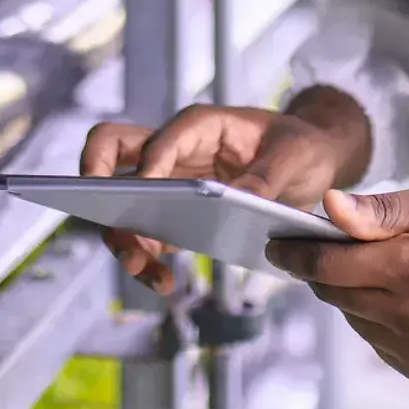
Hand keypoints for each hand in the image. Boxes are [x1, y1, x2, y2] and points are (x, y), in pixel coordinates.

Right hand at [80, 89, 370, 293]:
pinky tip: (164, 282)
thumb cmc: (301, 145)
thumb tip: (240, 199)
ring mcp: (168, 185)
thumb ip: (267, 175)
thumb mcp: (295, 155)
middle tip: (101, 210)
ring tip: (139, 267)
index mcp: (200, 126)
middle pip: (110, 149)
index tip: (148, 189)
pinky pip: (145, 236)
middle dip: (95, 179)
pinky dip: (146, 260)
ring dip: (120, 234)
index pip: (159, 139)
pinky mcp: (174, 218)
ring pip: (121, 201)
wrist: (313, 163)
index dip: (150, 163)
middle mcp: (173, 151)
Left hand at [268, 182, 408, 385]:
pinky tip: (395, 299)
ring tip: (370, 271)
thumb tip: (328, 208)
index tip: (275, 245)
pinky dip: (374, 320)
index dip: (296, 254)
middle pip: (336, 295)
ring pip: (355, 320)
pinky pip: (378, 343)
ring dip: (350, 295)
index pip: (330, 266)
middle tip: (315, 250)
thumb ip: (382, 211)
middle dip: (320, 271)